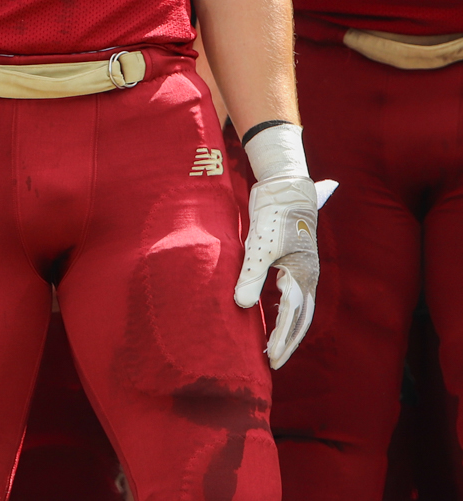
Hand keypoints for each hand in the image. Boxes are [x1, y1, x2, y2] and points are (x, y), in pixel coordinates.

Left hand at [233, 124, 323, 369]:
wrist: (286, 188)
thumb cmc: (273, 216)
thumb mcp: (259, 246)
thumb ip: (251, 276)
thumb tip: (244, 307)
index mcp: (303, 277)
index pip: (293, 318)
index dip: (283, 341)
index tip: (272, 361)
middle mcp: (308, 278)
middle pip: (301, 319)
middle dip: (288, 342)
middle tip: (274, 363)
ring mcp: (305, 271)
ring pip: (300, 309)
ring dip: (288, 330)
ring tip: (272, 348)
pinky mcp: (296, 263)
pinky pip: (293, 296)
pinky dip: (286, 313)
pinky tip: (272, 319)